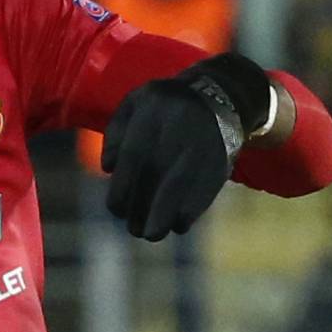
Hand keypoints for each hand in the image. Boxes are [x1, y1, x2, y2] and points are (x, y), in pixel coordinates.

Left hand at [103, 52, 275, 242]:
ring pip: (182, 185)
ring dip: (165, 216)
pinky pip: (205, 191)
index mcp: (153, 109)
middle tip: (134, 230)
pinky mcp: (221, 161)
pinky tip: (178, 225)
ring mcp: (203, 143)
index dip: (123, 186)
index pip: (134, 154)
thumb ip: (116, 132)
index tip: (116, 209)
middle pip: (157, 173)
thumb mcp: (136, 104)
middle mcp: (179, 125)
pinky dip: (191, 213)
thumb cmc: (165, 106)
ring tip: (153, 234)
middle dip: (143, 207)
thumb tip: (109, 169)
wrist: (221, 97)